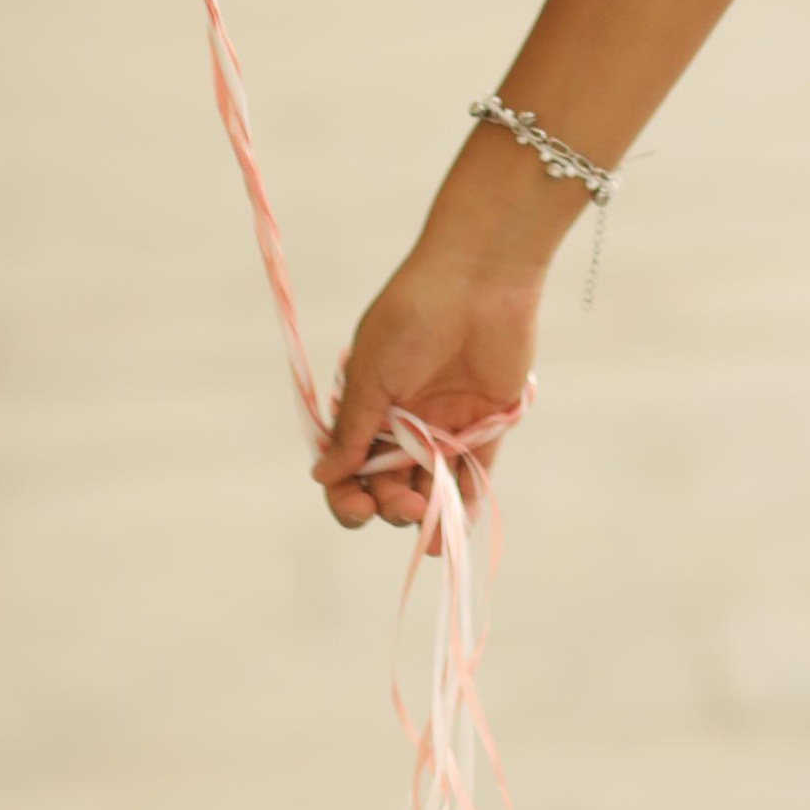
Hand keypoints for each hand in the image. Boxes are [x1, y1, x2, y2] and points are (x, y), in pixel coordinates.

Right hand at [313, 245, 544, 529]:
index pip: (348, 466)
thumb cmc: (414, 315)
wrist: (479, 277)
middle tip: (404, 502)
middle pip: (388, 483)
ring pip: (430, 485)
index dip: (347, 495)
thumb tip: (323, 476)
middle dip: (389, 503)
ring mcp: (445, 423)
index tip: (358, 509)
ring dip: (427, 514)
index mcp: (368, 404)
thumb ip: (352, 429)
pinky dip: (463, 505)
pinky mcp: (487, 423)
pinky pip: (473, 474)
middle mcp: (404, 419)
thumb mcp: (371, 372)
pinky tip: (454, 531)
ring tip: (431, 528)